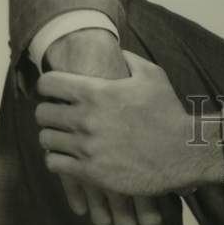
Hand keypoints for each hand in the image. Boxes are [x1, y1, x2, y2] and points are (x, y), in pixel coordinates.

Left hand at [35, 51, 223, 196]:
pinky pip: (54, 165)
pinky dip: (58, 159)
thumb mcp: (152, 75)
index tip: (53, 89)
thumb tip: (114, 52)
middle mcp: (85, 119)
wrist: (181, 152)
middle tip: (59, 114)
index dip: (48, 84)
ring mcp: (85, 148)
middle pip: (42, 113)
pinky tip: (70, 156)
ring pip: (46, 140)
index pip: (48, 84)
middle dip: (48, 111)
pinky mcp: (89, 172)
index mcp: (96, 92)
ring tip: (64, 136)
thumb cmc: (167, 112)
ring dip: (53, 136)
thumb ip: (129, 59)